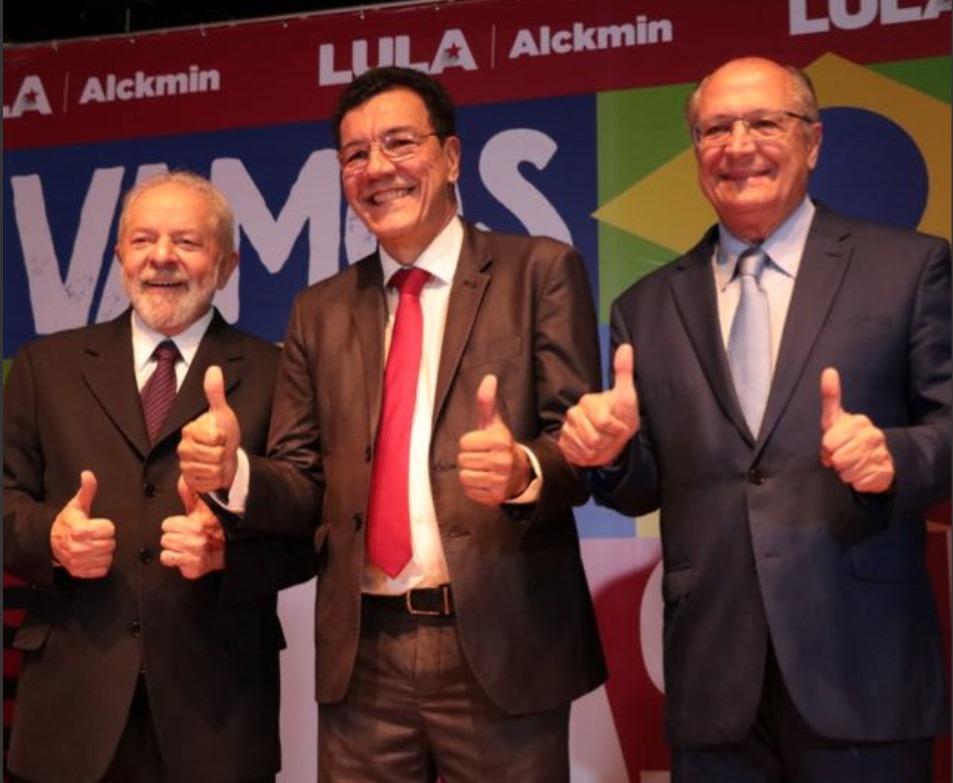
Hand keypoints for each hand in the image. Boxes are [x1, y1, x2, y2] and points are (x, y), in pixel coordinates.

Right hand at [50, 471, 115, 577]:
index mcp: (79, 529)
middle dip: (106, 539)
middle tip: (95, 536)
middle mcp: (78, 547)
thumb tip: (88, 474)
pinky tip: (92, 556)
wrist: (50, 541)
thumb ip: (87, 490)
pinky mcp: (79, 572)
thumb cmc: (68, 521)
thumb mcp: (77, 505)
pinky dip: (100, 564)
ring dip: (104, 552)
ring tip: (94, 545)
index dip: (106, 526)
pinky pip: (102, 570)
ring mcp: (78, 562)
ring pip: (108, 557)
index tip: (97, 525)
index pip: (109, 529)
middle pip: (110, 544)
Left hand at [160, 476, 225, 578]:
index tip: (184, 526)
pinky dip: (175, 560)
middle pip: (165, 539)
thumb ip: (190, 495)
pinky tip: (185, 556)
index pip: (167, 525)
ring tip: (185, 547)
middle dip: (174, 538)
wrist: (227, 550)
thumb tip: (184, 480)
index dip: (174, 525)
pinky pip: (170, 561)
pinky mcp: (192, 569)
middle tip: (185, 538)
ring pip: (165, 552)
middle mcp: (195, 541)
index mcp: (195, 525)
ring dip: (174, 550)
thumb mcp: (203, 509)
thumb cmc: (214, 529)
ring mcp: (194, 556)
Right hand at [178, 365, 240, 493]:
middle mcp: (183, 447)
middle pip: (213, 454)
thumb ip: (215, 393)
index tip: (221, 436)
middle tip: (221, 450)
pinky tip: (213, 472)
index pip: (214, 436)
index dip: (223, 437)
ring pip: (210, 468)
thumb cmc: (225, 435)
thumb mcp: (222, 414)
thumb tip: (213, 368)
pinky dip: (215, 478)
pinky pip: (207, 482)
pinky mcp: (188, 480)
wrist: (227, 459)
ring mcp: (184, 464)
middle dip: (223, 453)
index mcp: (190, 430)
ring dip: (220, 466)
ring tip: (217, 460)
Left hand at [457, 375, 531, 505]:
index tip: (482, 445)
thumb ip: (487, 402)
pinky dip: (473, 488)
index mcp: (500, 441)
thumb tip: (489, 377)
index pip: (464, 443)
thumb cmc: (500, 445)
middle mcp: (502, 460)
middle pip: (463, 460)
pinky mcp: (496, 496)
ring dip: (470, 473)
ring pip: (464, 476)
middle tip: (482, 459)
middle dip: (469, 459)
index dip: (469, 444)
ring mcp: (500, 480)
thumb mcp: (494, 423)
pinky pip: (469, 491)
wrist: (520, 473)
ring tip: (483, 470)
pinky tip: (485, 481)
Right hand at [559, 344, 639, 466]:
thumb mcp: (627, 396)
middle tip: (611, 436)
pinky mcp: (562, 444)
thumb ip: (624, 372)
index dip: (617, 429)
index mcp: (588, 401)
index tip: (621, 426)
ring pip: (586, 449)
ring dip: (599, 451)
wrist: (611, 438)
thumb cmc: (621, 416)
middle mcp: (573, 413)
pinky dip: (588, 457)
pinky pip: (576, 455)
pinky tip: (591, 450)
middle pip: (594, 438)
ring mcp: (566, 429)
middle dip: (608, 442)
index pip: (604, 422)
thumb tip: (626, 347)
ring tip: (602, 443)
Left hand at [820, 367, 894, 492]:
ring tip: (851, 464)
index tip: (831, 440)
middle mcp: (872, 435)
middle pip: (836, 458)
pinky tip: (862, 472)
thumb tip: (829, 370)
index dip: (826, 447)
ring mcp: (880, 454)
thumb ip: (830, 397)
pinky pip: (857, 482)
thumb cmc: (848, 437)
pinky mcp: (884, 472)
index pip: (830, 441)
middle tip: (841, 455)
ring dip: (844, 472)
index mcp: (858, 422)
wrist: (878, 458)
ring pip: (846, 472)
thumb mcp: (835, 418)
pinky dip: (855, 481)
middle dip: (834, 460)